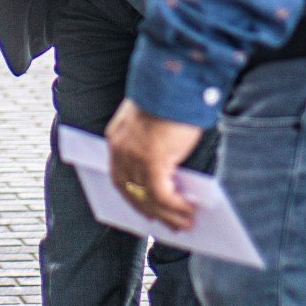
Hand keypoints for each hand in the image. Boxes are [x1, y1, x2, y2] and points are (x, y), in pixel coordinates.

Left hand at [105, 98, 203, 229]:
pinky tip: (188, 212)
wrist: (175, 80)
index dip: (134, 197)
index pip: (120, 177)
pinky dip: (175, 207)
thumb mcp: (155, 126)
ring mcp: (133, 156)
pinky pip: (161, 194)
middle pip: (131, 191)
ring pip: (147, 197)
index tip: (148, 212)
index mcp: (117, 138)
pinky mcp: (150, 160)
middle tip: (171, 225)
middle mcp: (120, 149)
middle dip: (151, 211)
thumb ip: (156, 149)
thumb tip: (172, 178)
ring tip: (186, 224)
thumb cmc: (171, 99)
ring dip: (167, 215)